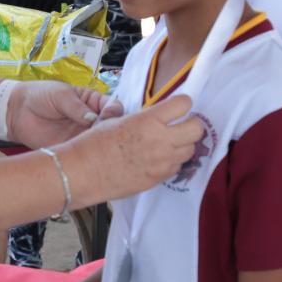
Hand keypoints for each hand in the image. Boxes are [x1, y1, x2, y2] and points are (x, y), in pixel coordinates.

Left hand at [7, 82, 114, 148]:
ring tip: (94, 144)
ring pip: (98, 143)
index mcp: (92, 102)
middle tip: (102, 131)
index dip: (114, 112)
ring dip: (100, 145)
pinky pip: (83, 154)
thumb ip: (77, 107)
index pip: (112, 107)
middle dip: (110, 130)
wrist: (16, 111)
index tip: (109, 115)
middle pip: (109, 127)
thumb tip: (93, 118)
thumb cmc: (39, 96)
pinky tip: (85, 155)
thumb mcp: (61, 95)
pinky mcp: (71, 149)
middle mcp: (91, 120)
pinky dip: (86, 156)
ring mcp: (81, 136)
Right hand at [64, 95, 204, 203]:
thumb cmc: (94, 143)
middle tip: (182, 124)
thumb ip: (143, 118)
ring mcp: (162, 161)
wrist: (84, 172)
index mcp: (149, 120)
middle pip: (197, 129)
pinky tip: (159, 158)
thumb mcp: (117, 121)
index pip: (184, 104)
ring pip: (190, 150)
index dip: (183, 103)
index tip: (178, 106)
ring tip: (169, 143)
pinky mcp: (159, 178)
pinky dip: (173, 161)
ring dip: (183, 144)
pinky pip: (177, 166)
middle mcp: (160, 140)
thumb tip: (155, 115)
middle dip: (192, 125)